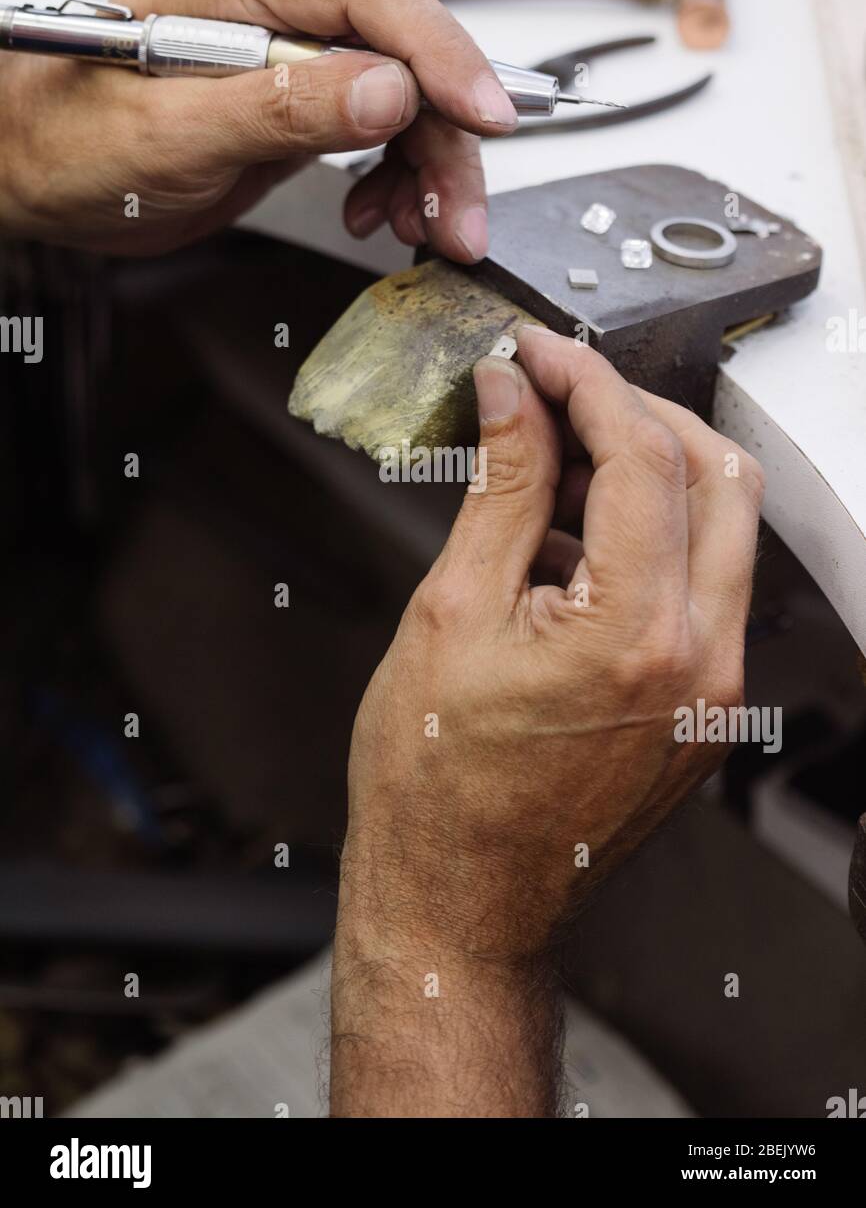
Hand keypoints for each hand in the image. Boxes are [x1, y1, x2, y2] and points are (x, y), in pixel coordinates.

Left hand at [0, 0, 515, 256]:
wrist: (36, 172)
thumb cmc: (73, 138)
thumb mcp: (175, 132)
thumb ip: (282, 107)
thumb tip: (384, 89)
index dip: (442, 55)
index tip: (484, 115)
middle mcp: (278, 7)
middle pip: (405, 55)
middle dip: (447, 138)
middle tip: (461, 215)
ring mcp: (293, 54)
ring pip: (404, 100)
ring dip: (430, 169)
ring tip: (427, 227)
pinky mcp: (299, 101)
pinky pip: (379, 131)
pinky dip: (395, 179)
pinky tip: (377, 212)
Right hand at [331, 329, 763, 1115]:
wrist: (460, 899)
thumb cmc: (437, 787)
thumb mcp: (452, 611)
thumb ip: (499, 486)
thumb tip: (510, 398)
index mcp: (636, 636)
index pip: (642, 456)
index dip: (587, 385)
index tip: (539, 356)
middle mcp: (701, 662)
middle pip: (715, 476)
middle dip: (638, 413)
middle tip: (558, 393)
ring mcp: (714, 690)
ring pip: (721, 528)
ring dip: (649, 473)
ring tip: (550, 468)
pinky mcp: (705, 707)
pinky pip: (702, 587)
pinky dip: (649, 538)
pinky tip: (569, 539)